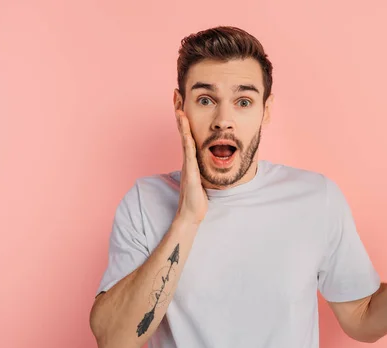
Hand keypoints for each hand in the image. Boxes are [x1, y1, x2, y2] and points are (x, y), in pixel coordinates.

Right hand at [175, 110, 207, 225]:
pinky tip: (186, 130)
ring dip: (182, 123)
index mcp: (190, 158)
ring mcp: (187, 164)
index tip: (182, 101)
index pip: (187, 133)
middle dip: (179, 112)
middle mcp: (187, 158)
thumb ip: (203, 167)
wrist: (191, 214)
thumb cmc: (197, 197)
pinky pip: (188, 153)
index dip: (184, 117)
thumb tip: (211, 160)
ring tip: (179, 107)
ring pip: (184, 139)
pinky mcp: (190, 172)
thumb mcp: (202, 177)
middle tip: (176, 95)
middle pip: (182, 131)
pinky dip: (187, 140)